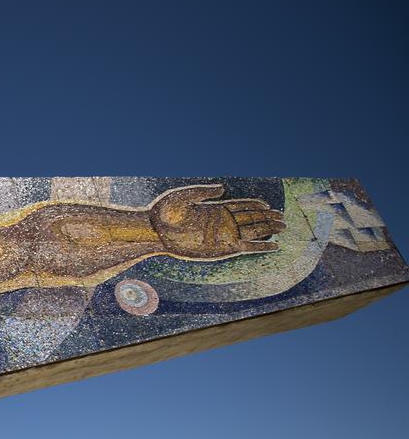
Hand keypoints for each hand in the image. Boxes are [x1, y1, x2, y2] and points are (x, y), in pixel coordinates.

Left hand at [150, 185, 283, 258]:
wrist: (153, 232)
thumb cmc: (163, 213)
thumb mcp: (183, 196)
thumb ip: (203, 192)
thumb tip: (223, 189)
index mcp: (215, 209)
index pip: (241, 206)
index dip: (255, 205)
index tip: (269, 205)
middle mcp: (221, 223)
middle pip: (251, 218)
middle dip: (267, 217)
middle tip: (284, 218)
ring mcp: (223, 236)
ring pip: (252, 232)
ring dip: (268, 229)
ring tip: (284, 228)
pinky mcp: (222, 249)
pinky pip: (247, 247)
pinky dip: (262, 246)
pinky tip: (274, 246)